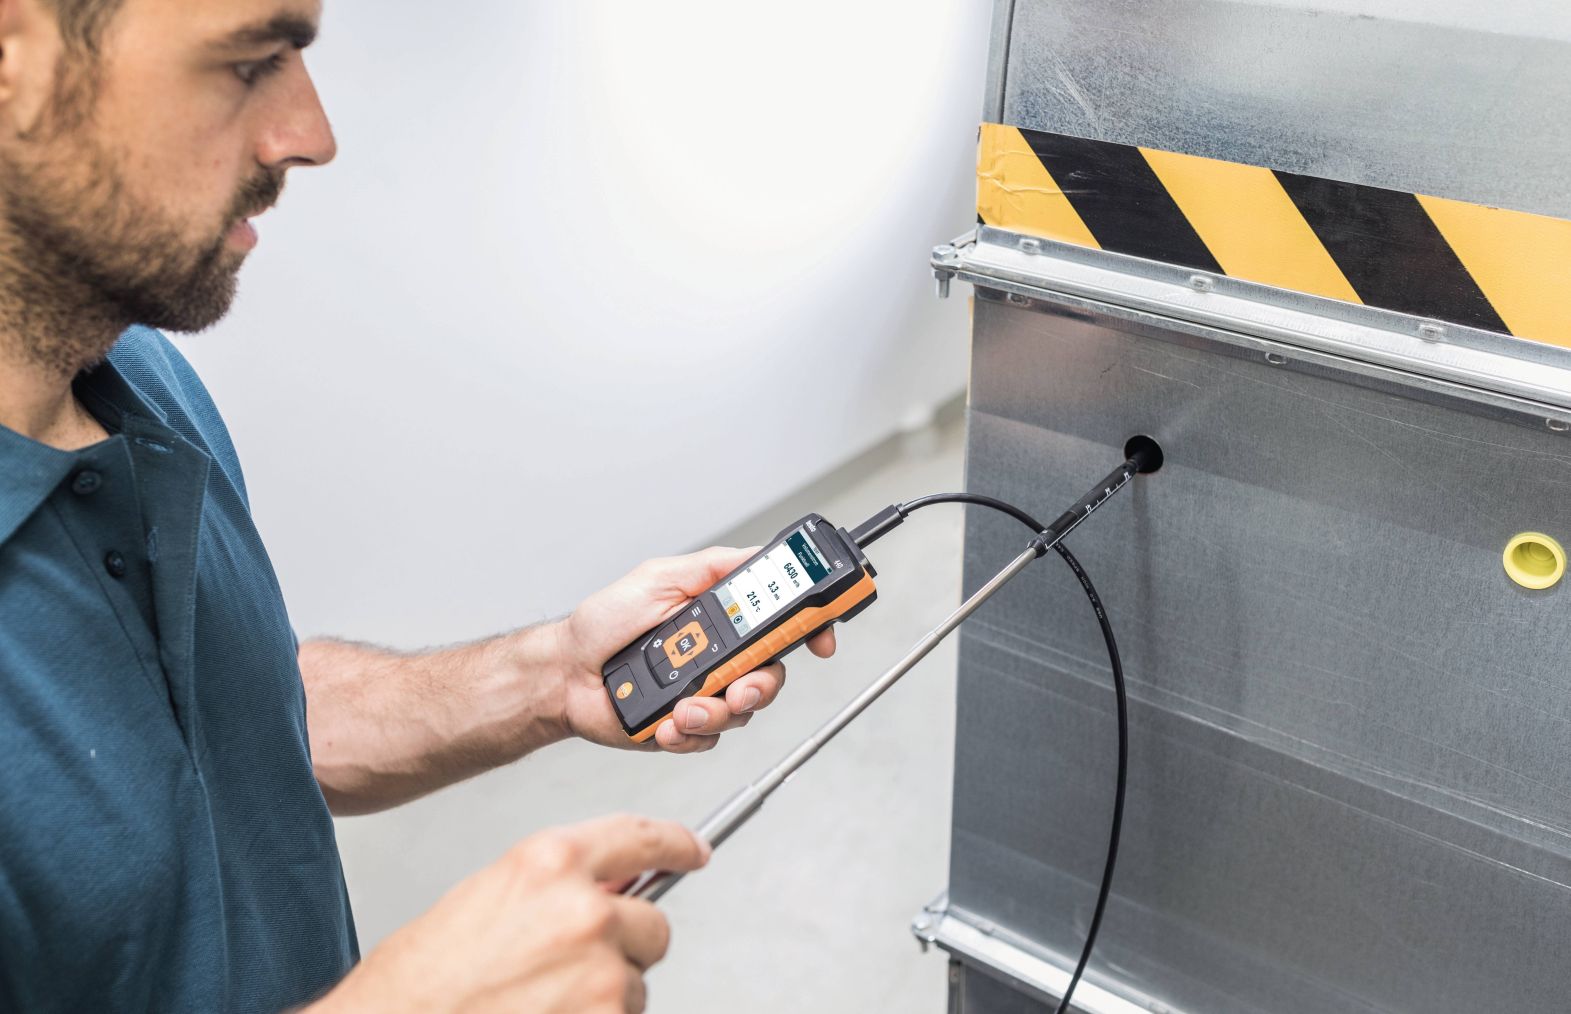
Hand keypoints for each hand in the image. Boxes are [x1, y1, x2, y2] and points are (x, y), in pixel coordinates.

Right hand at [311, 815, 708, 1013]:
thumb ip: (558, 885)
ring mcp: (601, 972)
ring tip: (539, 1002)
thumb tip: (615, 886)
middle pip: (653, 923)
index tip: (693, 851)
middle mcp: (585, 909)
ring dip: (604, 996)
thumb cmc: (421, 981)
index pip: (640, 837)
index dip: (674, 844)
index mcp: (549, 861)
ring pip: (637, 982)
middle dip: (625, 945)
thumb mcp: (489, 899)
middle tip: (568, 969)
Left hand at [556, 546, 836, 752]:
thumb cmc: (604, 622)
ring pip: (742, 712)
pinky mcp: (685, 727)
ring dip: (715, 712)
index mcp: (721, 618)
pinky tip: (665, 722)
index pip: (781, 622)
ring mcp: (705, 692)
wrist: (565, 673)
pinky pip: (708, 739)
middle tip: (738, 688)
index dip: (809, 628)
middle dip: (760, 685)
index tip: (820, 639)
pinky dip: (688, 733)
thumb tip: (760, 556)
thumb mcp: (660, 576)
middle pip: (772, 674)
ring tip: (682, 707)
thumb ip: (713, 567)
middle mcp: (720, 656)